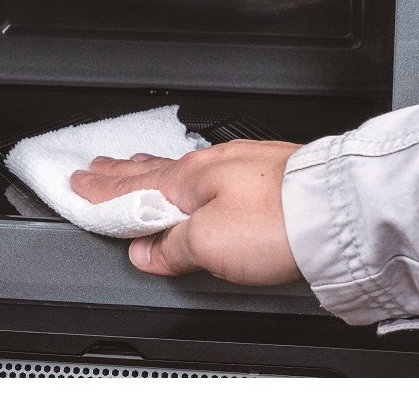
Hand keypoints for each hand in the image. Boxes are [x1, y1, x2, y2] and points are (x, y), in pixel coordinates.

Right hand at [70, 140, 303, 285]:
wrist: (339, 210)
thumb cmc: (279, 221)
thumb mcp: (209, 244)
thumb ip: (172, 247)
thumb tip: (147, 252)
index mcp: (189, 180)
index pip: (133, 188)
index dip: (102, 189)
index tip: (80, 183)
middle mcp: (213, 166)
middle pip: (155, 170)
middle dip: (122, 172)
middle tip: (97, 167)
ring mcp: (242, 166)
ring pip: (185, 168)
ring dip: (155, 169)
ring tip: (139, 167)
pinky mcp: (270, 174)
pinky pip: (215, 171)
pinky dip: (193, 175)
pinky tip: (202, 177)